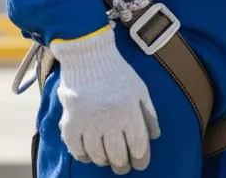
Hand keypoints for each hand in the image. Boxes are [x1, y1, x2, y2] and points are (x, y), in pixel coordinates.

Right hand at [51, 26, 159, 173]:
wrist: (89, 58)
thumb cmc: (119, 74)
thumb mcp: (141, 90)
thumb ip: (149, 114)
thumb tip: (154, 137)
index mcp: (129, 113)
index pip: (138, 147)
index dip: (141, 159)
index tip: (141, 163)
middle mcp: (109, 121)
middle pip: (118, 156)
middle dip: (123, 165)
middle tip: (124, 166)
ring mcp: (88, 124)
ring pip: (98, 156)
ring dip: (105, 160)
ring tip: (109, 159)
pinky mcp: (70, 124)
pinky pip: (77, 151)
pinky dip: (84, 156)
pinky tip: (90, 155)